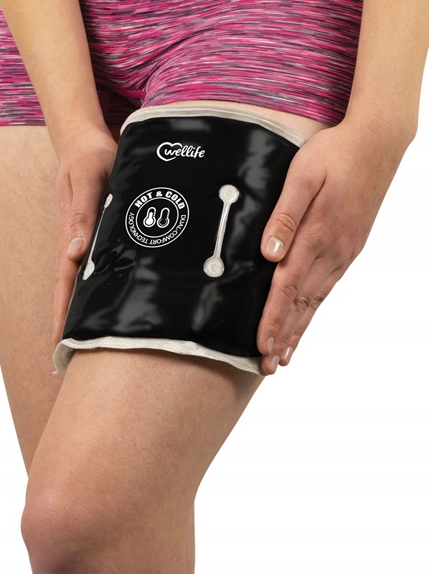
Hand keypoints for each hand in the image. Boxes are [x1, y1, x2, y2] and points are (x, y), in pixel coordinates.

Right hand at [52, 128, 117, 345]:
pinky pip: (100, 269)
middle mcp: (78, 245)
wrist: (88, 142)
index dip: (63, 316)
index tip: (60, 344)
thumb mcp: (88, 182)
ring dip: (88, 311)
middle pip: (74, 292)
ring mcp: (88, 243)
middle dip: (73, 324)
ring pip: (87, 284)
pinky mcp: (100, 236)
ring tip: (95, 341)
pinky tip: (111, 304)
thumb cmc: (89, 159)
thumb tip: (75, 253)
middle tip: (74, 358)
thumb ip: (82, 215)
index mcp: (71, 237)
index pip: (65, 285)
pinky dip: (103, 289)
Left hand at [257, 117, 410, 373]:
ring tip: (284, 356)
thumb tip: (269, 255)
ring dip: (298, 329)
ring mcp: (343, 252)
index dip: (272, 319)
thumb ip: (284, 216)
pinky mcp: (349, 248)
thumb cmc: (334, 153)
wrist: (378, 141)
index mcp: (316, 236)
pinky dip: (314, 311)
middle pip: (301, 304)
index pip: (287, 288)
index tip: (260, 345)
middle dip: (283, 336)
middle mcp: (332, 252)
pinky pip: (327, 288)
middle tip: (268, 366)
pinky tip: (307, 321)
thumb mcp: (303, 176)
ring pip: (315, 301)